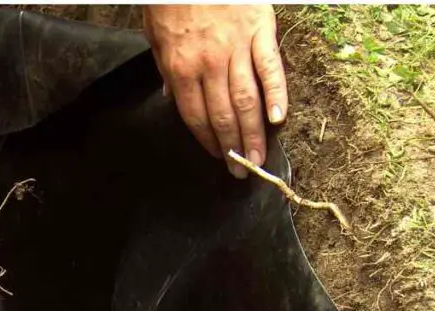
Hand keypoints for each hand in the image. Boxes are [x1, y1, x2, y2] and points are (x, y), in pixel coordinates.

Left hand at [144, 5, 286, 177]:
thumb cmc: (172, 0)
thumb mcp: (156, 36)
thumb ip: (166, 69)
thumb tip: (171, 97)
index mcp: (181, 67)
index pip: (195, 115)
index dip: (207, 140)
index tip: (216, 157)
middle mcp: (209, 63)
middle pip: (223, 115)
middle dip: (232, 148)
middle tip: (241, 171)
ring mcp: (236, 47)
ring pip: (247, 100)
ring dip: (253, 133)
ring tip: (258, 157)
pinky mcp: (260, 31)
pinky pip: (270, 68)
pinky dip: (277, 94)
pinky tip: (278, 119)